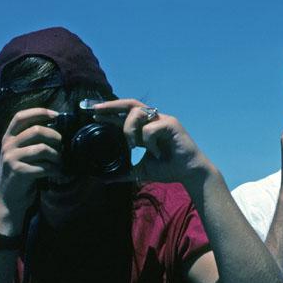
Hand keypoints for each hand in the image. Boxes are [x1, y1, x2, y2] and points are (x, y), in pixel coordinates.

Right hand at [0, 108, 62, 230]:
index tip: (56, 115)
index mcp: (8, 138)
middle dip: (55, 136)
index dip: (39, 112)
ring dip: (57, 155)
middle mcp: (8, 145)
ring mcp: (11, 159)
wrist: (9, 199)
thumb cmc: (21, 174)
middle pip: (36, 130)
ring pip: (42, 148)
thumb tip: (57, 129)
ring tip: (60, 162)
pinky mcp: (18, 172)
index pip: (21, 116)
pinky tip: (58, 173)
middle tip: (62, 145)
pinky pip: (44, 167)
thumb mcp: (21, 154)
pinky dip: (55, 170)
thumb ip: (31, 140)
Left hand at [92, 99, 209, 183]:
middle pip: (130, 104)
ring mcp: (163, 120)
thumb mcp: (140, 170)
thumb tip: (105, 178)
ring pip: (138, 113)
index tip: (93, 114)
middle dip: (112, 106)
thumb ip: (124, 172)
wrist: (189, 174)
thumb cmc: (168, 169)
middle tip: (96, 111)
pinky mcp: (172, 124)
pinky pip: (151, 128)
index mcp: (145, 128)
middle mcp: (154, 120)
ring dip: (130, 129)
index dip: (109, 113)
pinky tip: (155, 152)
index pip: (125, 115)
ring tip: (133, 145)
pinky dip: (148, 141)